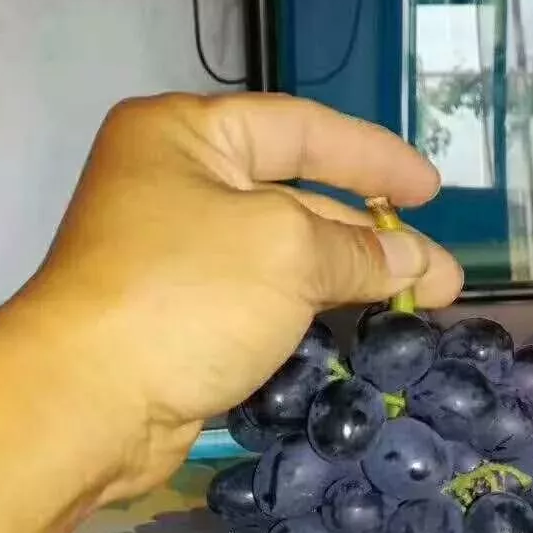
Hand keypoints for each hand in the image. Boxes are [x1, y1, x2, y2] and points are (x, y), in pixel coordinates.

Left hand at [18, 92, 462, 500]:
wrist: (90, 402)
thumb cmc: (184, 296)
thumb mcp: (286, 251)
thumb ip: (358, 252)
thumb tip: (420, 262)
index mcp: (185, 137)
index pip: (299, 129)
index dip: (372, 157)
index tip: (431, 191)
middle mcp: (176, 188)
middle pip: (295, 199)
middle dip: (372, 237)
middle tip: (442, 277)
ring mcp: (176, 262)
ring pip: (282, 262)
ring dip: (348, 283)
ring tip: (420, 308)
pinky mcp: (182, 325)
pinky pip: (261, 309)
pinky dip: (310, 319)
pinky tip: (359, 336)